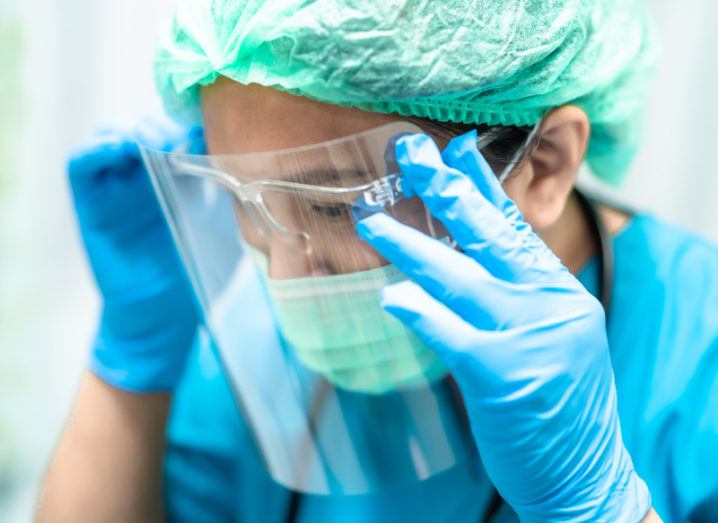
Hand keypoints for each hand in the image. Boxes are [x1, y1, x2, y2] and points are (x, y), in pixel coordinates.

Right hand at [68, 116, 203, 391]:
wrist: (164, 316)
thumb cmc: (198, 271)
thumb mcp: (222, 224)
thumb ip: (230, 191)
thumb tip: (260, 157)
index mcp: (174, 175)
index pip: (176, 128)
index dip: (191, 120)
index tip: (216, 124)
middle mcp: (142, 173)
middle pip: (144, 124)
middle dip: (165, 122)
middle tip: (188, 133)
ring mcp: (115, 186)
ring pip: (112, 133)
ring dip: (135, 129)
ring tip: (160, 140)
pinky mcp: (90, 203)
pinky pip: (82, 164)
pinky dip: (99, 149)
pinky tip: (124, 148)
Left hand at [357, 131, 650, 521]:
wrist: (584, 471)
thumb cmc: (560, 402)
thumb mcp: (554, 333)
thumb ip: (518, 292)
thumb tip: (467, 254)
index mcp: (558, 289)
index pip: (514, 225)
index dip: (481, 183)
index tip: (454, 149)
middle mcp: (548, 303)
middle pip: (488, 234)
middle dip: (444, 189)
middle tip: (408, 151)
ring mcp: (529, 336)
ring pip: (460, 276)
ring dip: (410, 245)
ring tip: (371, 220)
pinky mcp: (503, 375)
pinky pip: (450, 333)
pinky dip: (420, 312)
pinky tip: (391, 296)